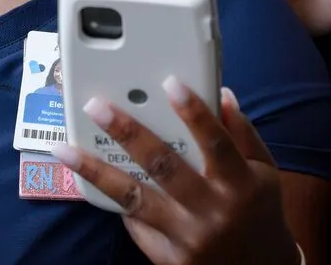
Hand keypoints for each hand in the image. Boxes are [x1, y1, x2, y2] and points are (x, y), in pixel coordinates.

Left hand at [52, 80, 299, 264]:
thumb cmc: (260, 214)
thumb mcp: (265, 173)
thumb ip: (243, 134)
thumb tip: (221, 94)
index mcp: (240, 184)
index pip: (215, 142)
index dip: (194, 112)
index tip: (169, 83)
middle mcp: (211, 211)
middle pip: (164, 166)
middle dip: (127, 133)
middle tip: (97, 106)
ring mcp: (187, 237)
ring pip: (134, 198)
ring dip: (96, 171)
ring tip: (65, 149)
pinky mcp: (169, 258)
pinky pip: (136, 224)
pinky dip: (116, 201)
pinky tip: (92, 180)